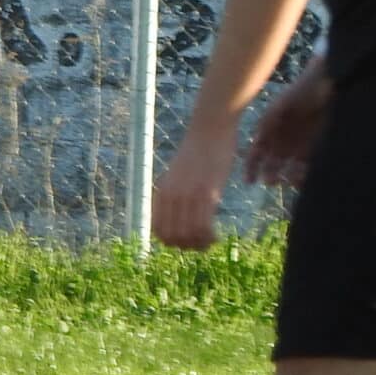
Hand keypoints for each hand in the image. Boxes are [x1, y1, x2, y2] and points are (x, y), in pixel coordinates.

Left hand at [153, 122, 237, 250]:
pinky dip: (209, 238)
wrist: (210, 127)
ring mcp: (187, 195)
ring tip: (210, 240)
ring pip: (187, 236)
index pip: (158, 231)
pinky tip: (217, 235)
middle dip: (187, 247)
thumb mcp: (179, 173)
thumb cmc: (200, 150)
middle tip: (202, 243)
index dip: (172, 242)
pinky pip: (203, 227)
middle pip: (171, 238)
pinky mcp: (206, 192)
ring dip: (200, 245)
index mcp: (162, 191)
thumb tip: (180, 215)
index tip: (187, 240)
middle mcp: (170, 195)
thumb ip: (176, 192)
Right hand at [243, 61, 332, 187]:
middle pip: (273, 164)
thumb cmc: (301, 91)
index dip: (251, 167)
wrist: (328, 83)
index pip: (256, 153)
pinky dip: (305, 174)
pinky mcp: (315, 147)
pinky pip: (308, 166)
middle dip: (270, 174)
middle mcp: (282, 140)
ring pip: (290, 168)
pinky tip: (304, 177)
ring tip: (291, 179)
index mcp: (269, 130)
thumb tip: (256, 143)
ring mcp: (299, 145)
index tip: (250, 181)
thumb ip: (267, 124)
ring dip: (289, 177)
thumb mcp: (279, 106)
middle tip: (272, 181)